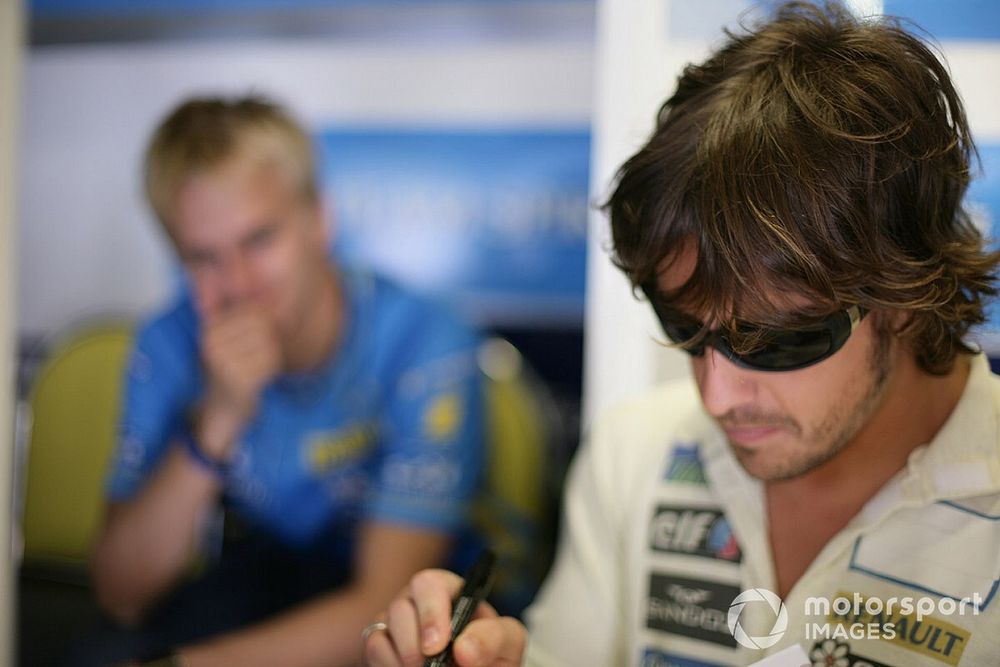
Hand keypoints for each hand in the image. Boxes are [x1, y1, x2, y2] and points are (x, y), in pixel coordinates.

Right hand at [198, 302, 280, 458]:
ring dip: (270, 351)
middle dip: (267, 334)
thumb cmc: (228, 366)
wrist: (221, 408)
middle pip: (260, 323)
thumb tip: (266, 290)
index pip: (249, 309)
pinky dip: (272, 365)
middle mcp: (213, 345)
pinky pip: (270, 361)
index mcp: (209, 330)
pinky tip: (261, 374)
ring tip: (257, 362)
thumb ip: (240, 315)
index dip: (263, 318)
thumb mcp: (226, 338)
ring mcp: (225, 363)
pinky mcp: (240, 381)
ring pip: (267, 341)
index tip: (258, 335)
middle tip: (258, 351)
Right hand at [363, 569, 526, 666]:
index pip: (430, 584)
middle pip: (400, 607)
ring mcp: (397, 622)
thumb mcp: (506, 642)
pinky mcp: (382, 644)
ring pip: (381, 628)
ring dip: (403, 657)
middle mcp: (419, 602)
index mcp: (450, 591)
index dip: (431, 613)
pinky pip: (374, 647)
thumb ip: (494, 637)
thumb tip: (463, 649)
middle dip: (412, 643)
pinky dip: (388, 664)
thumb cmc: (492, 655)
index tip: (437, 646)